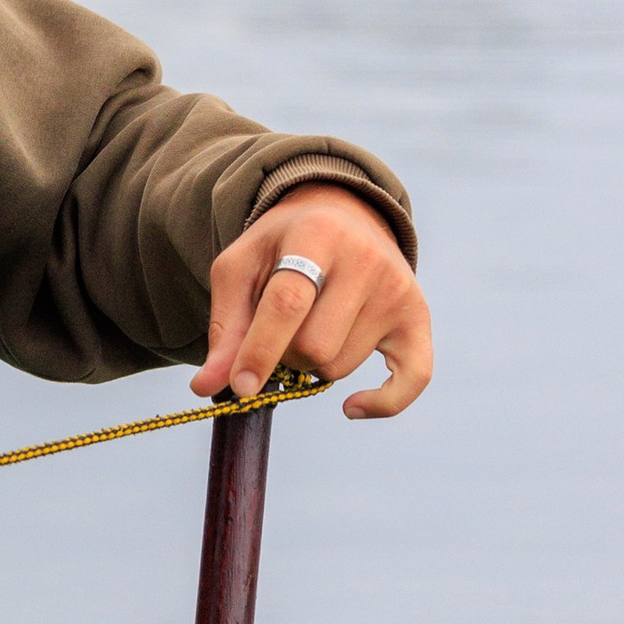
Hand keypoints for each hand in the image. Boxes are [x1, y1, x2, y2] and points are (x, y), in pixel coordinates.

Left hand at [194, 183, 432, 420]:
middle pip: (315, 346)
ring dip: (314, 366)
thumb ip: (226, 326)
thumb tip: (206, 387)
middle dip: (284, 355)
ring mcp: (397, 289)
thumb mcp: (241, 268)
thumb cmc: (281, 247)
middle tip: (279, 333)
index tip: (240, 386)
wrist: (343, 215)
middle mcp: (366, 259)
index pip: (288, 304)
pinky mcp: (417, 316)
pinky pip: (414, 378)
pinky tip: (351, 408)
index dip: (260, 350)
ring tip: (312, 328)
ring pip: (342, 366)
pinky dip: (382, 404)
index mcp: (315, 235)